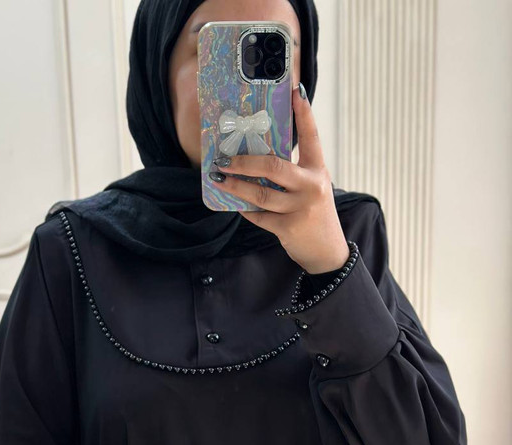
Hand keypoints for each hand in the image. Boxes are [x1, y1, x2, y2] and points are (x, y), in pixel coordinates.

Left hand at [208, 82, 349, 274]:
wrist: (326, 251)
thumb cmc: (313, 213)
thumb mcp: (311, 187)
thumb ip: (293, 173)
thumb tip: (257, 156)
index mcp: (318, 171)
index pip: (311, 137)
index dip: (304, 113)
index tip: (295, 91)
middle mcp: (312, 187)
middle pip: (274, 167)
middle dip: (244, 162)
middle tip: (224, 159)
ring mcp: (300, 208)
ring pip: (261, 194)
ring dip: (236, 186)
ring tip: (220, 178)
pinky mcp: (288, 228)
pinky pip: (259, 216)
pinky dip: (245, 209)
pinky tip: (234, 202)